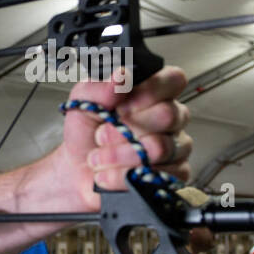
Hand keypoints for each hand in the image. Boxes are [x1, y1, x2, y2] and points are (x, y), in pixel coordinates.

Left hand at [62, 67, 190, 209]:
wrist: (78, 171)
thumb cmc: (86, 134)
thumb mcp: (82, 103)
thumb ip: (99, 87)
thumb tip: (121, 76)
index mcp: (154, 93)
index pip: (173, 80)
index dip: (149, 92)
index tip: (120, 107)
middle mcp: (171, 118)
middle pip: (168, 115)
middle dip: (125, 129)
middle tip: (101, 135)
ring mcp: (176, 147)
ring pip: (160, 148)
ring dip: (119, 155)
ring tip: (98, 158)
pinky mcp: (175, 175)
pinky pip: (160, 175)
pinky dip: (124, 177)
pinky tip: (108, 175)